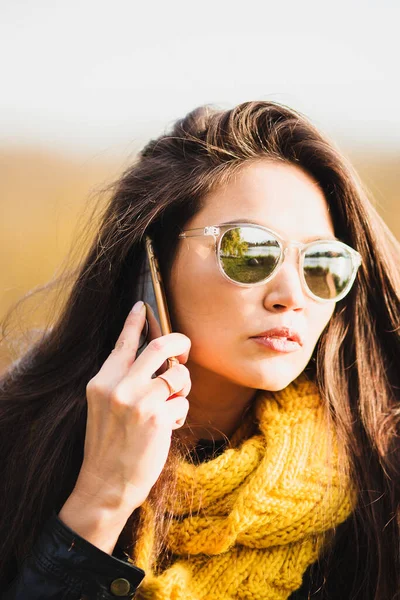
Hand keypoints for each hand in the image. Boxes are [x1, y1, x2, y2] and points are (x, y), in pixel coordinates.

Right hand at [70, 301, 190, 515]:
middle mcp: (118, 386)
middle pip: (160, 346)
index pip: (122, 343)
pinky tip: (168, 427)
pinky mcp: (157, 417)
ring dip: (183, 386)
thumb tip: (156, 359)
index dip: (135, 321)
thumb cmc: (108, 446)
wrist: (105, 485)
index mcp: (102, 381)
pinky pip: (183, 402)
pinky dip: (180, 413)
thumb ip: (123, 380)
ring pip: (179, 375)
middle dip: (179, 342)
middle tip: (185, 349)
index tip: (143, 305)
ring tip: (172, 403)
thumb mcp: (104, 406)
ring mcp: (138, 401)